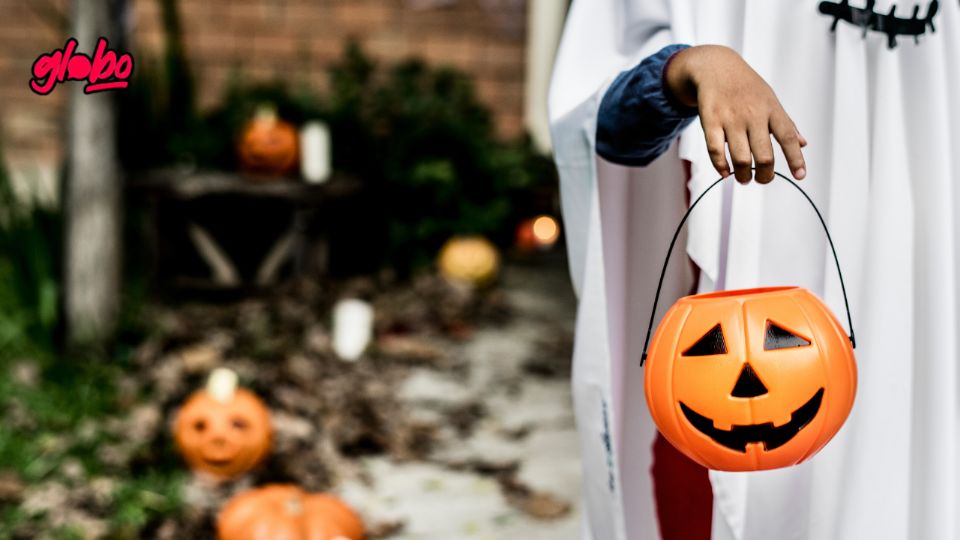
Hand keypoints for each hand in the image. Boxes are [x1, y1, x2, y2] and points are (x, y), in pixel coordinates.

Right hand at [665, 45, 806, 183]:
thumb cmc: (746, 86)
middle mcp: (753, 115)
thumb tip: (803, 144)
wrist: (716, 67)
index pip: (788, 138)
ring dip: (743, 175)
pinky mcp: (710, 121)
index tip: (800, 175)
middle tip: (762, 179)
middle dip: (765, 176)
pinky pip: (716, 151)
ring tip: (743, 178)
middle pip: (764, 155)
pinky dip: (721, 167)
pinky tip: (725, 172)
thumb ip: (786, 123)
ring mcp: (731, 119)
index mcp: (771, 109)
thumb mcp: (770, 99)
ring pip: (741, 158)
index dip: (796, 159)